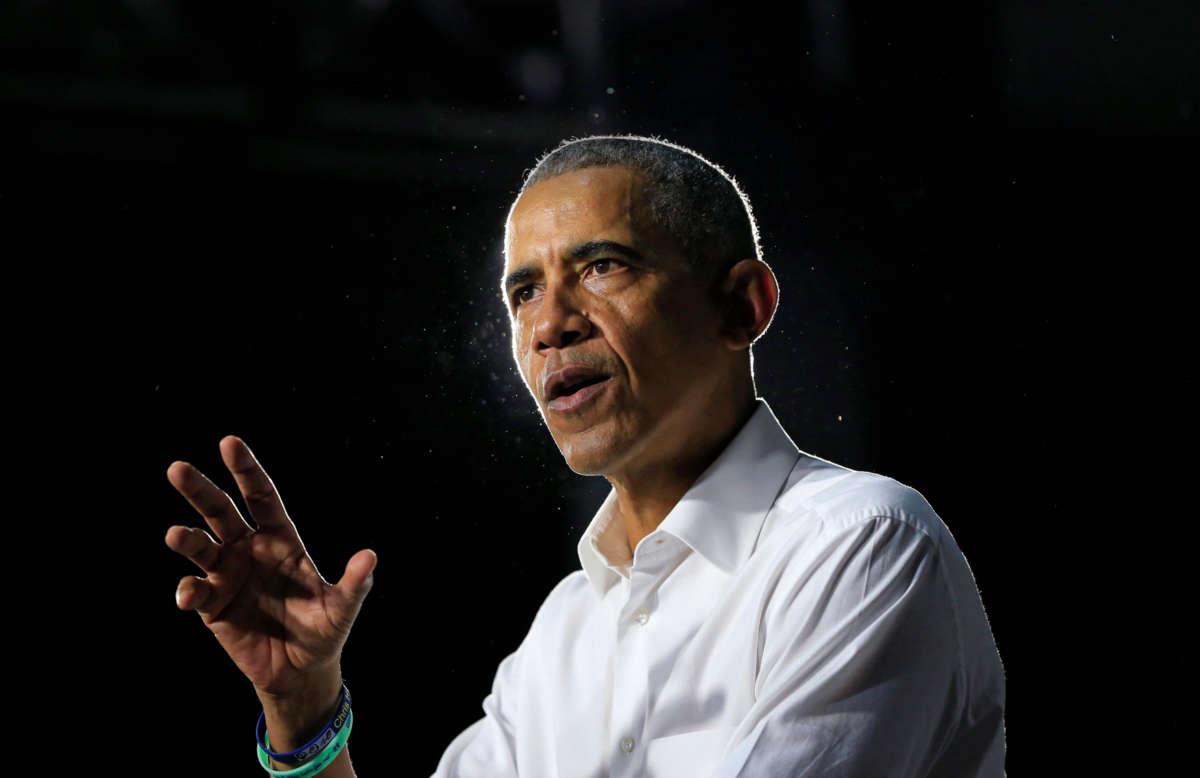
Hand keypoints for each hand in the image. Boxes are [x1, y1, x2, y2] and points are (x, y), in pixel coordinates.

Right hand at [165, 436, 376, 699]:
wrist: (300, 670)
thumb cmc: (323, 630)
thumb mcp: (341, 608)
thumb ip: (354, 584)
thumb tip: (370, 556)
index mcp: (280, 539)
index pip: (261, 497)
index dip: (246, 470)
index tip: (229, 443)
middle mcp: (249, 550)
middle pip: (220, 512)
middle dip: (200, 490)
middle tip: (177, 469)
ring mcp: (228, 576)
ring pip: (201, 548)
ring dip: (188, 540)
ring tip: (175, 535)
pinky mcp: (212, 606)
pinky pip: (196, 591)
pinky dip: (189, 592)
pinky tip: (189, 597)